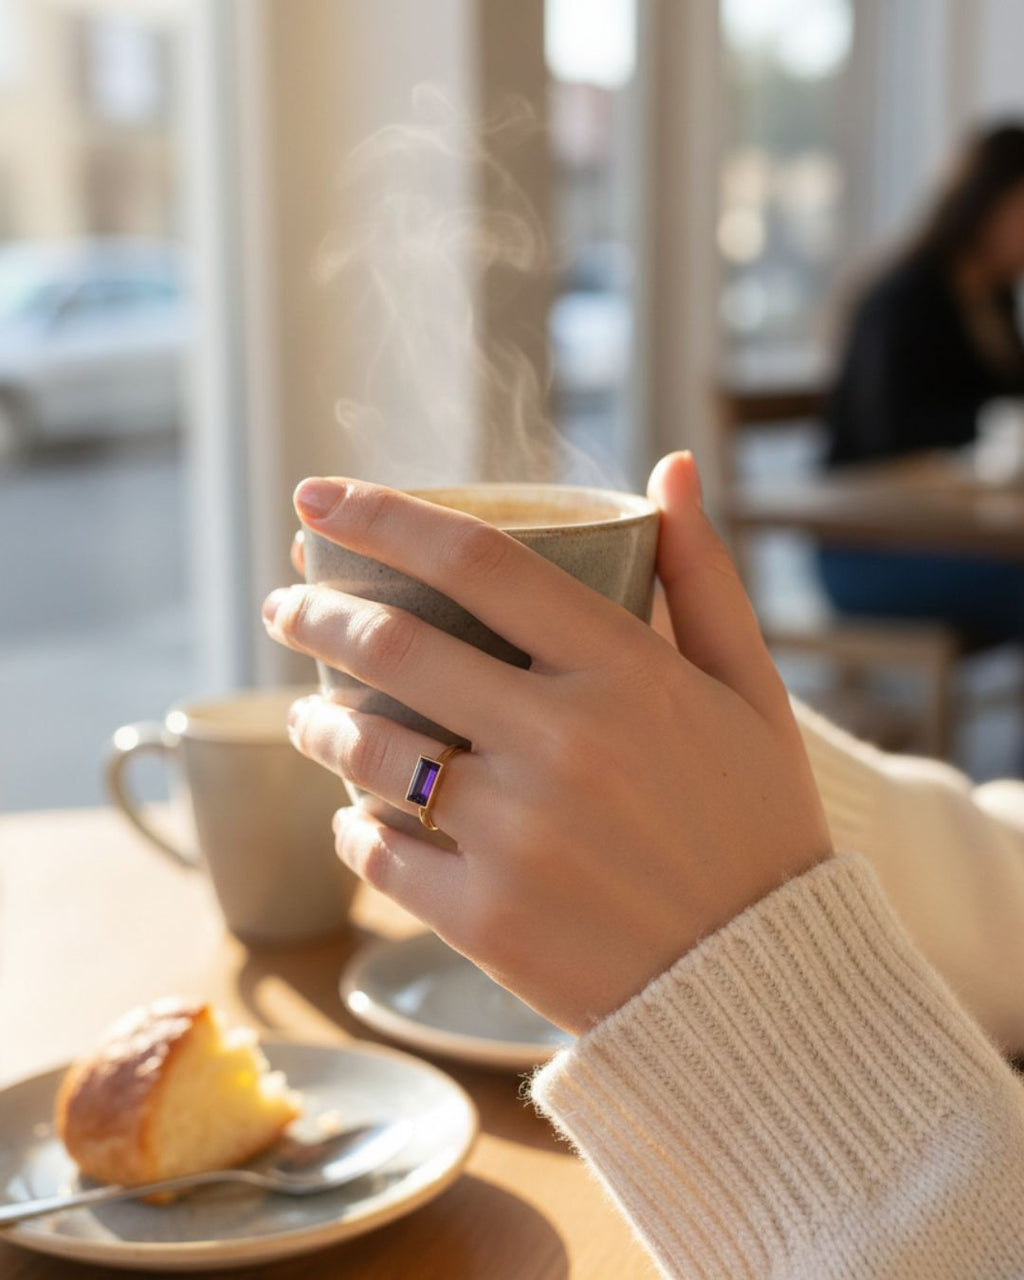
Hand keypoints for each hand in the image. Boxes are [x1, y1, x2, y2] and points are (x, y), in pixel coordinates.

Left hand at [263, 453, 831, 1032]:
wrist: (763, 990)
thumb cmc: (758, 825)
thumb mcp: (752, 689)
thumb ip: (702, 573)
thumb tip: (671, 466)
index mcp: (627, 673)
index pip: (478, 560)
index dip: (382, 515)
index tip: (317, 498)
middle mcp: (562, 742)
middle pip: (395, 647)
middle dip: (316, 614)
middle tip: (287, 606)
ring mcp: (518, 834)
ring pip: (367, 750)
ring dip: (317, 722)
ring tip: (308, 715)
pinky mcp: (486, 918)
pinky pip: (379, 853)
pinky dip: (353, 829)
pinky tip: (356, 818)